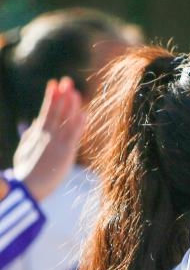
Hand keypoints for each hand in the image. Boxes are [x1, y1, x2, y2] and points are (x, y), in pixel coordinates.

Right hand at [12, 77, 84, 201]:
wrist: (27, 188)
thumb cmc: (26, 173)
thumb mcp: (24, 151)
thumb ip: (29, 136)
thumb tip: (31, 124)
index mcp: (37, 135)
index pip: (45, 112)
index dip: (51, 98)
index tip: (54, 84)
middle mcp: (46, 136)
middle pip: (55, 111)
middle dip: (60, 95)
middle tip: (66, 80)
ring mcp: (55, 143)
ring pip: (64, 120)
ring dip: (70, 105)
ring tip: (74, 91)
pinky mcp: (65, 152)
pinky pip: (74, 135)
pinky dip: (79, 124)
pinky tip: (84, 113)